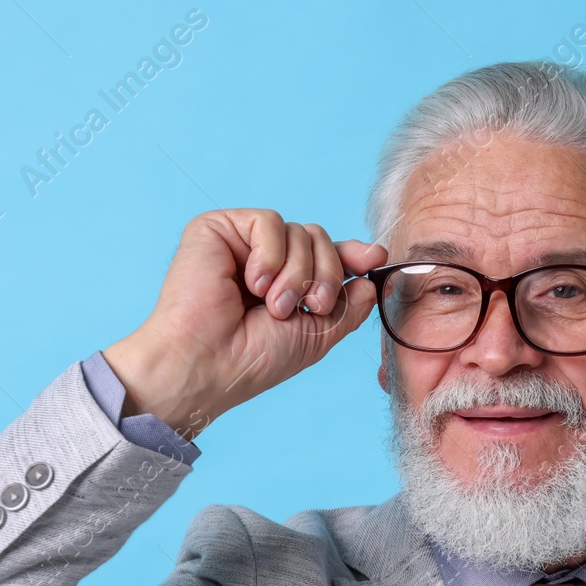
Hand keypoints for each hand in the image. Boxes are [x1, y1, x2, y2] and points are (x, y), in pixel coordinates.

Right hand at [103, 209, 387, 438]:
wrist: (211, 363)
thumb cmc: (255, 357)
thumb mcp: (318, 334)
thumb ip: (348, 304)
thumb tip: (371, 273)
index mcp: (287, 284)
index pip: (327, 254)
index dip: (352, 255)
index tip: (374, 258)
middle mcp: (265, 261)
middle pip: (320, 239)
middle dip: (326, 274)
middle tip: (311, 306)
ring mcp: (242, 244)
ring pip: (299, 231)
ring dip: (297, 274)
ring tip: (273, 306)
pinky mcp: (217, 229)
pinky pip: (268, 222)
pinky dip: (270, 255)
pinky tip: (253, 284)